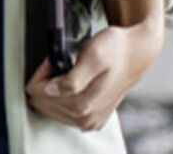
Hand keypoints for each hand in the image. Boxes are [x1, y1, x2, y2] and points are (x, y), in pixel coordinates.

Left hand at [26, 22, 163, 130]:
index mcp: (83, 105)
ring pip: (48, 108)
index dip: (43, 73)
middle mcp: (86, 118)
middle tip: (60, 65)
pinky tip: (70, 84)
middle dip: (45, 82)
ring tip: (66, 73)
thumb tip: (52, 91)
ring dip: (51, 89)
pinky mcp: (91, 119)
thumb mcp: (93, 56)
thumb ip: (73, 78)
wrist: (134, 55)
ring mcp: (88, 120)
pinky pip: (61, 112)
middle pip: (41, 103)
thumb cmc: (114, 50)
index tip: (54, 61)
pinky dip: (60, 97)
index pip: (38, 92)